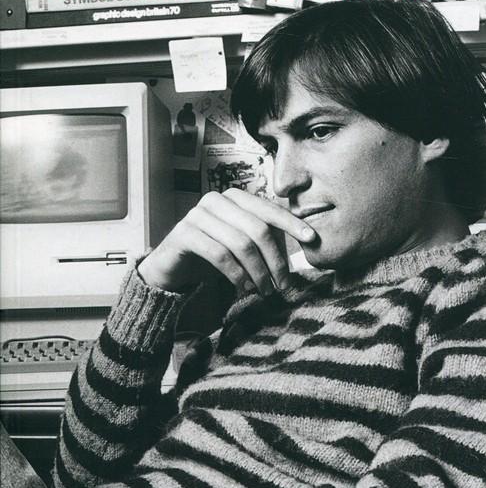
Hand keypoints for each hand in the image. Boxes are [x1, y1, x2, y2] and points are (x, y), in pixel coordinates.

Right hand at [138, 188, 315, 295]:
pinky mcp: (184, 234)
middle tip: (284, 285)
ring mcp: (197, 215)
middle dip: (275, 260)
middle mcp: (215, 200)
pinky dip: (237, 275)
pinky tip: (244, 288)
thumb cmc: (212, 256)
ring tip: (264, 291)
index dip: (292, 224)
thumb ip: (267, 238)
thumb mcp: (244, 244)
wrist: (171, 269)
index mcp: (234, 197)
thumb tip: (306, 241)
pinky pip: (220, 255)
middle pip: (258, 229)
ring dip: (258, 272)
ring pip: (241, 244)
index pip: (269, 209)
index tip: (312, 239)